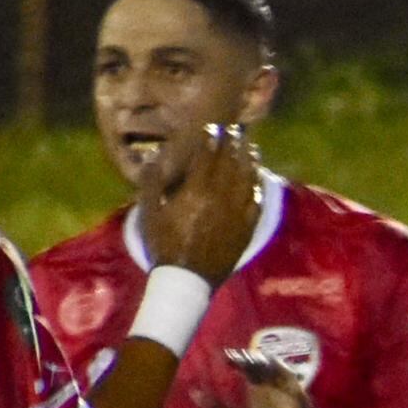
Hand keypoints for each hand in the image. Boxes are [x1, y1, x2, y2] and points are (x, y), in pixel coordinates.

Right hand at [142, 119, 262, 282]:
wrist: (186, 280)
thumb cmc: (164, 245)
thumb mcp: (149, 213)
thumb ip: (151, 183)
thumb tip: (153, 158)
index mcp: (196, 191)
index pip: (207, 157)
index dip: (212, 140)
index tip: (215, 127)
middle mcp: (220, 198)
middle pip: (230, 164)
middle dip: (234, 144)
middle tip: (237, 130)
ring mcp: (236, 214)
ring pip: (247, 181)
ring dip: (250, 162)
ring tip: (251, 148)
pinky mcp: (246, 230)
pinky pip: (255, 204)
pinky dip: (257, 189)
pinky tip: (258, 181)